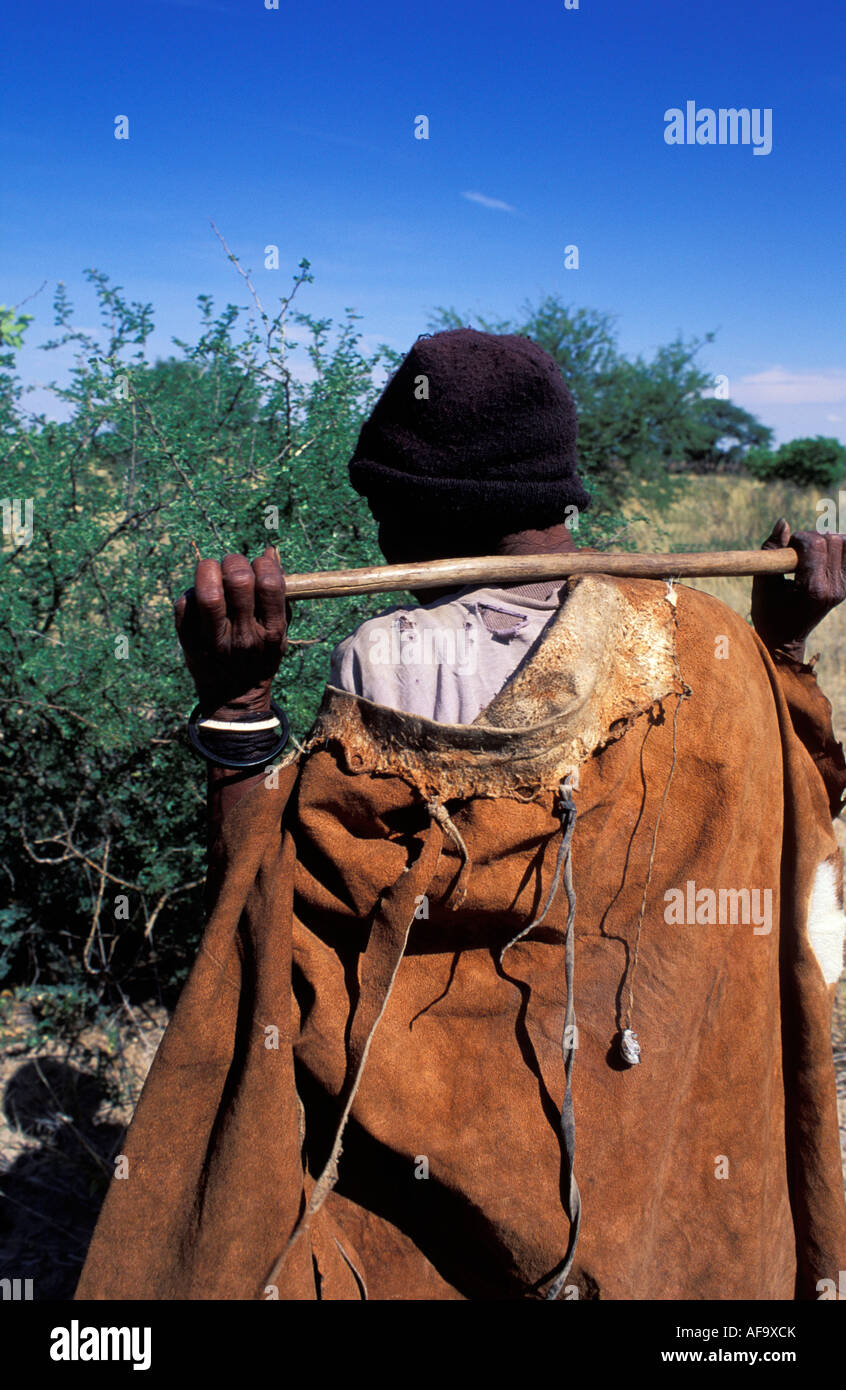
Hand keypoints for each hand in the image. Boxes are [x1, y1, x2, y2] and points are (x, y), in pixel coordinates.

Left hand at [174, 545, 287, 718]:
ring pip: (206, 591)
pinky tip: (199, 596)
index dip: (262, 564)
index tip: (258, 567)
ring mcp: (214, 641)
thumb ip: (277, 594)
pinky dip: (190, 591)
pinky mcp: (189, 642)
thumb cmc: (260, 657)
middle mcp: (244, 636)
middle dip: (234, 562)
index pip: (269, 582)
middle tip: (232, 568)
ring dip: (208, 570)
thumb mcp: (279, 632)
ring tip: (212, 573)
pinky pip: (184, 603)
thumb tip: (269, 551)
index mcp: (271, 631)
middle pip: (237, 580)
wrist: (233, 700)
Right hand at [751, 519, 845, 660]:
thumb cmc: (768, 611)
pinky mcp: (845, 586)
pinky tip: (821, 555)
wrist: (784, 638)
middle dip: (812, 538)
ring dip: (824, 542)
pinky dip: (836, 549)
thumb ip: (771, 549)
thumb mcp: (763, 582)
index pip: (815, 544)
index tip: (787, 548)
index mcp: (812, 589)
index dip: (799, 539)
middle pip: (833, 540)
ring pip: (844, 544)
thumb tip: (783, 522)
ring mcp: (842, 588)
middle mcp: (833, 588)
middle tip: (797, 552)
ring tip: (808, 554)